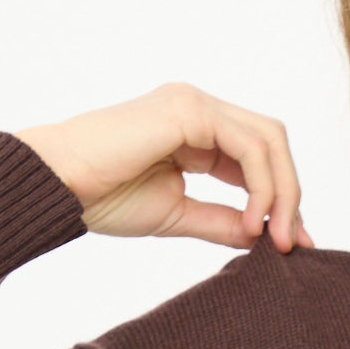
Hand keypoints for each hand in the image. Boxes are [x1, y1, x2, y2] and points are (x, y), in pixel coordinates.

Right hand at [8, 81, 313, 251]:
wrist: (58, 184)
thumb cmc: (102, 196)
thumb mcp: (176, 214)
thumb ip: (222, 222)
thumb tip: (266, 238)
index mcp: (194, 130)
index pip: (257, 156)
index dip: (280, 198)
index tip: (291, 245)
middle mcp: (198, 109)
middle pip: (272, 141)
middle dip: (290, 193)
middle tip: (291, 244)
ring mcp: (194, 103)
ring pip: (269, 140)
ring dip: (282, 193)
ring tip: (274, 239)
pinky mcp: (189, 109)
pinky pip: (249, 146)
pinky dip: (261, 186)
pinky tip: (253, 222)